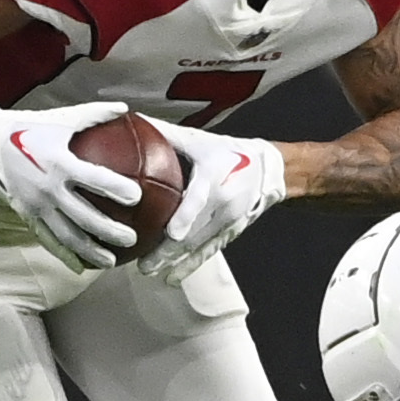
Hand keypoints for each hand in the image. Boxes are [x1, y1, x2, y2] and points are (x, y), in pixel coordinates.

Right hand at [0, 101, 140, 270]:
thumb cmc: (31, 127)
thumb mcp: (62, 118)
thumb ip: (95, 114)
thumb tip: (126, 108)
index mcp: (59, 162)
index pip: (93, 178)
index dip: (115, 188)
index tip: (137, 198)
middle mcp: (48, 188)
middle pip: (83, 216)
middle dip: (109, 231)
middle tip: (133, 239)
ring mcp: (36, 206)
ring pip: (67, 235)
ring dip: (90, 251)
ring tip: (112, 262)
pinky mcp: (26, 216)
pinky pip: (48, 240)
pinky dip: (65, 255)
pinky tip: (82, 266)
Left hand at [138, 119, 283, 283]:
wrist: (266, 169)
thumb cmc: (225, 152)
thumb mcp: (199, 140)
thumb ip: (166, 135)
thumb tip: (133, 122)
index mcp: (215, 176)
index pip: (200, 198)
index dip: (186, 216)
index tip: (171, 233)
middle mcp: (226, 202)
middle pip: (196, 230)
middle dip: (170, 250)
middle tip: (145, 264)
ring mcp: (230, 221)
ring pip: (200, 245)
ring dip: (176, 261)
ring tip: (151, 272)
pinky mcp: (232, 233)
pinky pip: (209, 251)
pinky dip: (190, 265)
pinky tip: (173, 277)